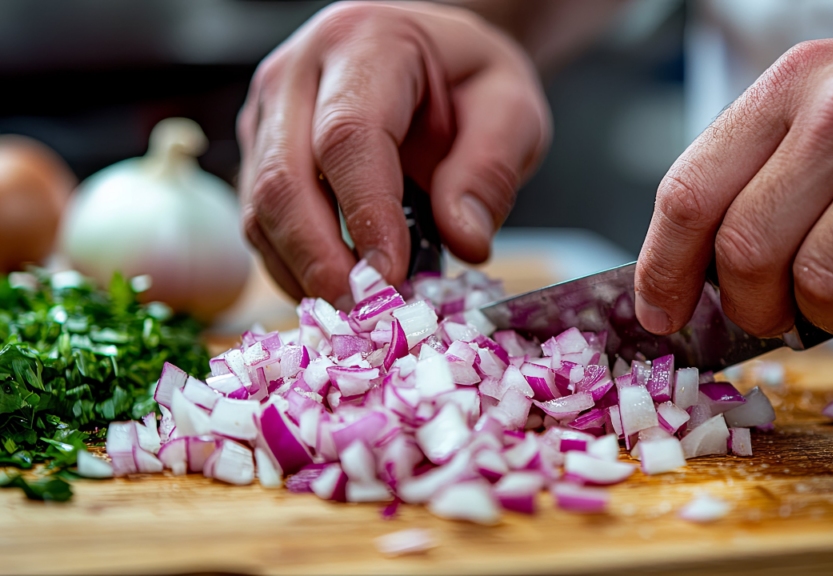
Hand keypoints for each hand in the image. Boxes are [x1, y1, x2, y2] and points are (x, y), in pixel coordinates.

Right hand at [238, 2, 549, 306]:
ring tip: (355, 312)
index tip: (393, 275)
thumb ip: (490, 170)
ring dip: (302, 271)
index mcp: (366, 43)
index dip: (367, 214)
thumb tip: (465, 241)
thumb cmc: (468, 81)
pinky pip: (259, 220)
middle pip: (283, 177)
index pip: (349, 136)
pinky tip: (335, 291)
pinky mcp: (258, 152)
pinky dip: (292, 266)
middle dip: (320, 259)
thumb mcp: (510, 109)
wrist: (433, 58)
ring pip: (259, 207)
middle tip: (365, 313)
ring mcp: (267, 113)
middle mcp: (297, 73)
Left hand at [635, 27, 832, 337]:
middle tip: (779, 310)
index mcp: (789, 88)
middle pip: (748, 254)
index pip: (690, 193)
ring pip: (824, 289)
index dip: (662, 270)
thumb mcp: (817, 104)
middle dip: (755, 307)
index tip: (660, 314)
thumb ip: (755, 174)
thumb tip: (692, 277)